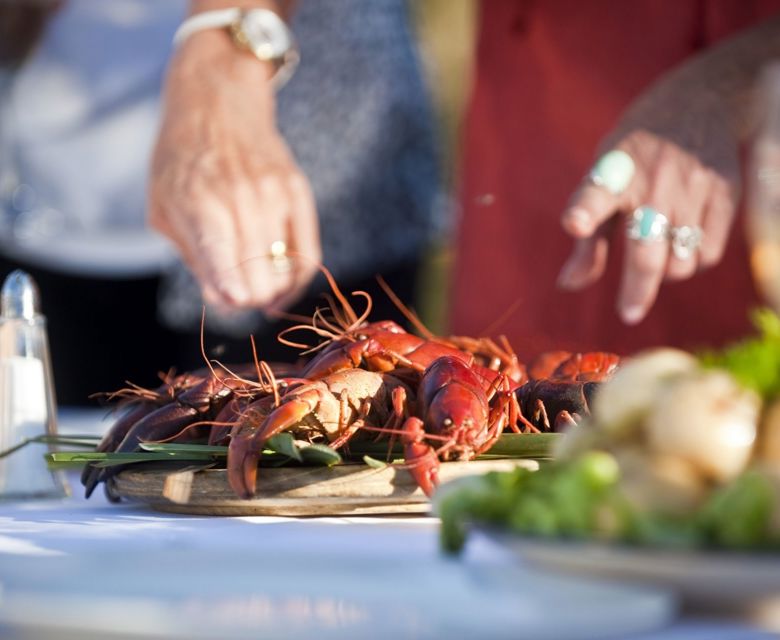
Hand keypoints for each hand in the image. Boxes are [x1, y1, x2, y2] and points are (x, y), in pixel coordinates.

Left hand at [148, 30, 320, 312]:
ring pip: (285, 272)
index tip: (231, 300)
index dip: (232, 297)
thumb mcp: (165, 209)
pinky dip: (297, 278)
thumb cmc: (182, 161)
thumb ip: (194, 257)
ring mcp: (275, 196)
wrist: (216, 102)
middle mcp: (243, 202)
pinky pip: (308, 254)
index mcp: (202, 208)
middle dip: (249, 298)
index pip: (227, 272)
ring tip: (256, 287)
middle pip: (259, 281)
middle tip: (238, 294)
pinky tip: (283, 289)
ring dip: (271, 289)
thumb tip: (224, 301)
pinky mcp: (298, 192)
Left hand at [557, 65, 740, 324]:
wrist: (701, 101)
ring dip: (666, 273)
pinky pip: (708, 254)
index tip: (573, 223)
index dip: (584, 210)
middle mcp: (654, 180)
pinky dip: (693, 262)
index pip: (596, 192)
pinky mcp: (725, 193)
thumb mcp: (604, 177)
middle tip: (627, 315)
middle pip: (645, 252)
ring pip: (680, 262)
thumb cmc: (636, 153)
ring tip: (658, 256)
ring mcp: (693, 187)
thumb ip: (589, 237)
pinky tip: (683, 245)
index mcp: (614, 171)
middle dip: (636, 290)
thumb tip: (567, 286)